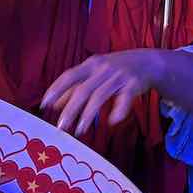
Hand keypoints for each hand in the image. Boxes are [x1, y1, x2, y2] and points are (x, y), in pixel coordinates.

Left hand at [41, 51, 161, 136]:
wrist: (147, 61)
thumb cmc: (115, 69)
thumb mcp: (94, 73)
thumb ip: (76, 86)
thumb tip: (55, 104)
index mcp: (90, 65)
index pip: (69, 76)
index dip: (56, 89)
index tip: (44, 105)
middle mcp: (103, 69)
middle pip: (83, 89)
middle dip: (70, 109)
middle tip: (60, 127)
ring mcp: (118, 76)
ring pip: (100, 96)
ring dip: (88, 115)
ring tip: (79, 131)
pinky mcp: (133, 84)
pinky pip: (124, 99)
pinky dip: (118, 111)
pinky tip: (111, 121)